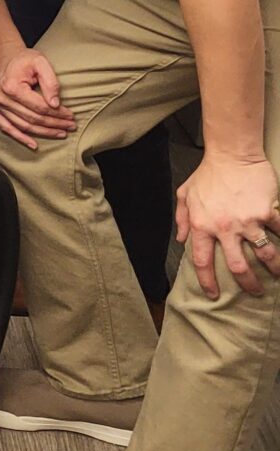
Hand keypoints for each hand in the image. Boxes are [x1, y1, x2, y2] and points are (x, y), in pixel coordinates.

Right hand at [0, 46, 75, 149]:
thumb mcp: (40, 62)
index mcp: (12, 87)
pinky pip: (6, 128)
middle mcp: (1, 98)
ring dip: (43, 133)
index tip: (71, 115)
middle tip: (71, 126)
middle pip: (33, 118)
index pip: (40, 107)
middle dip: (54, 124)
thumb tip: (55, 104)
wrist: (1, 54)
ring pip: (23, 126)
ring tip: (60, 133)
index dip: (58, 114)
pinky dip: (20, 138)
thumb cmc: (22, 58)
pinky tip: (33, 144)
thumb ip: (50, 82)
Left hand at [176, 153, 279, 297]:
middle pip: (238, 266)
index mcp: (201, 225)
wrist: (231, 155)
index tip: (213, 295)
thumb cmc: (207, 174)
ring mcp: (247, 221)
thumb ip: (182, 218)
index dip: (207, 281)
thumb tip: (181, 240)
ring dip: (275, 269)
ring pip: (265, 255)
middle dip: (249, 284)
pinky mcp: (266, 212)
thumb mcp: (185, 194)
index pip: (202, 261)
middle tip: (255, 292)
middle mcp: (224, 228)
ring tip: (278, 275)